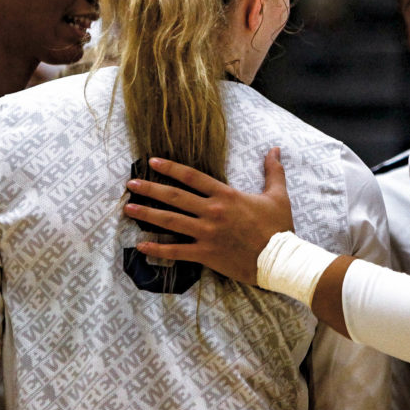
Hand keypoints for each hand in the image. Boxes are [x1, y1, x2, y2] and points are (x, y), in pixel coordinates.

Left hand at [123, 149, 295, 285]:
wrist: (280, 259)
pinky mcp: (206, 253)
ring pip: (171, 221)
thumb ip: (273, 171)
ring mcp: (207, 233)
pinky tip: (141, 245)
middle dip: (150, 189)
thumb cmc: (279, 227)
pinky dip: (158, 248)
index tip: (152, 162)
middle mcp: (212, 211)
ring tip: (128, 209)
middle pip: (174, 197)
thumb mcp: (278, 195)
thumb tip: (275, 149)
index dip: (170, 168)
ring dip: (147, 214)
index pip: (192, 176)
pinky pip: (177, 251)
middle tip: (130, 184)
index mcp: (226, 195)